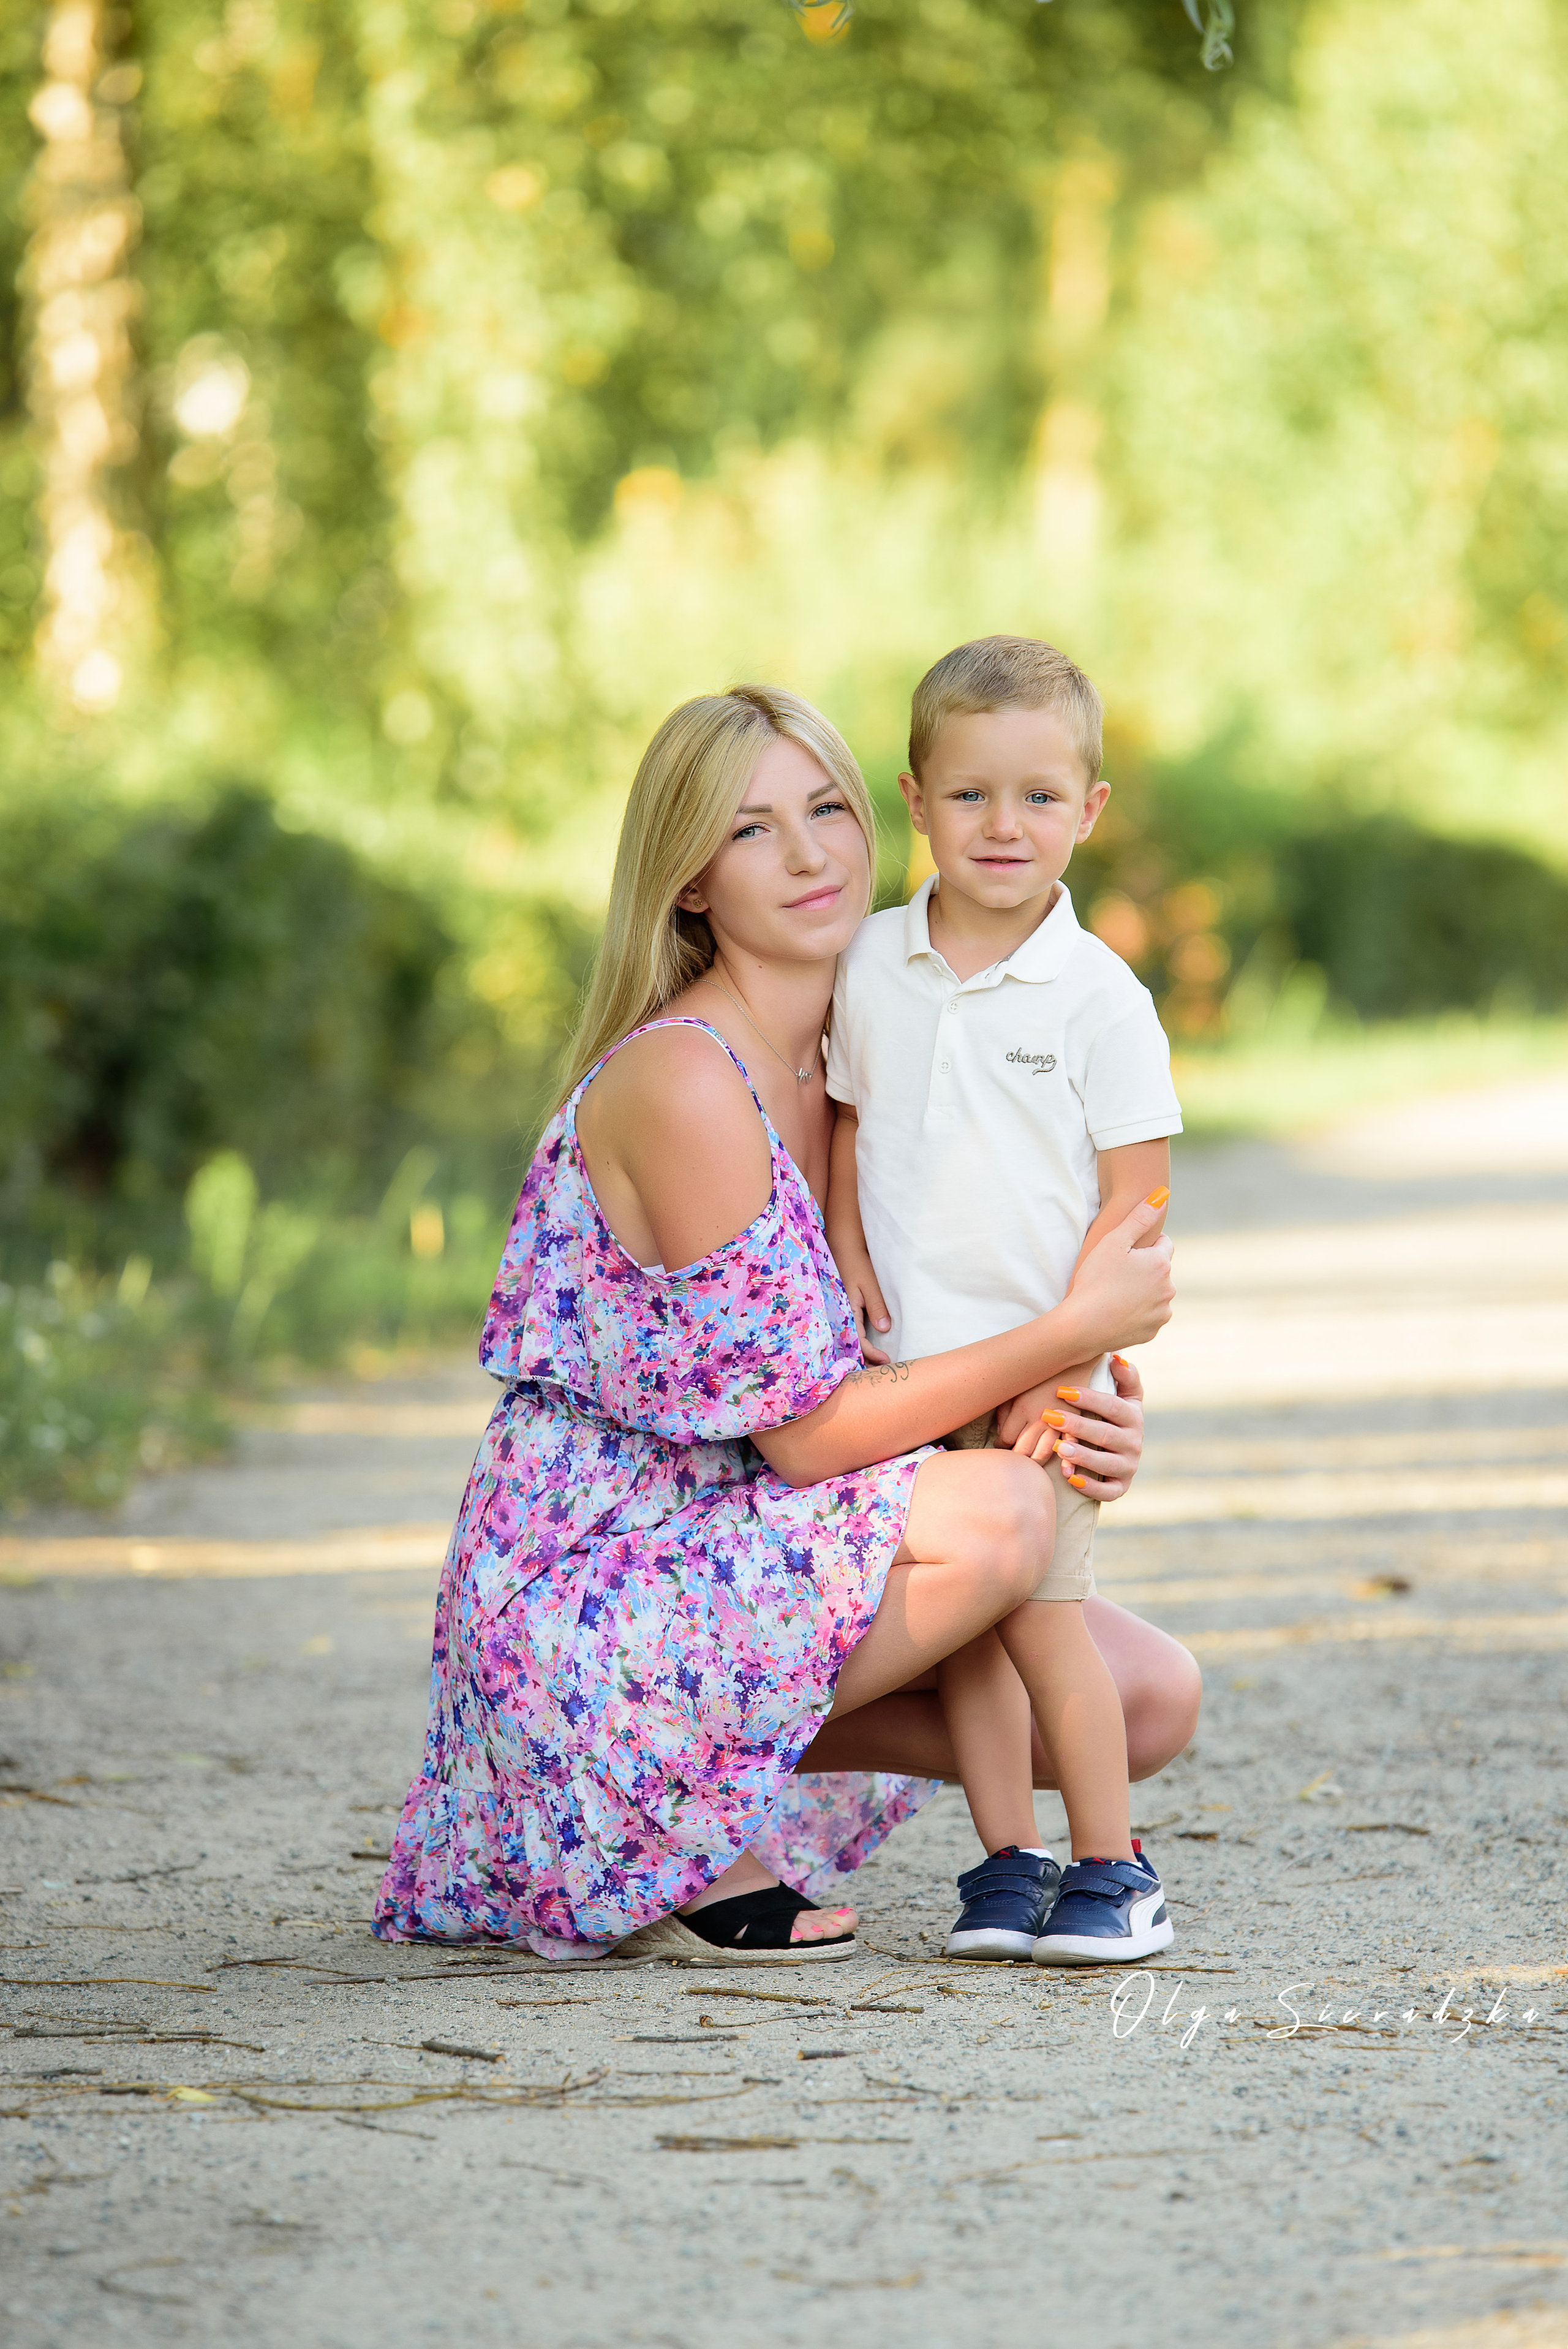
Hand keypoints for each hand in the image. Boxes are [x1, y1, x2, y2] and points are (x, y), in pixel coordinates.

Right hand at [837, 1253, 892, 1365]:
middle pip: (849, 1345)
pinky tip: (864, 1346)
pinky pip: (847, 1330)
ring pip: (847, 1340)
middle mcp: (838, 1315)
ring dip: (859, 1352)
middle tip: (880, 1370)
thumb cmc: (857, 1264)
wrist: (843, 1248)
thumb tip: (884, 1329)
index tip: (887, 1361)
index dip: (871, 1354)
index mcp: (844, 1311)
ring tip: (873, 1363)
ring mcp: (838, 1313)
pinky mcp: (841, 1309)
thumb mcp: (869, 1284)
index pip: (857, 1341)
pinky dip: (856, 1341)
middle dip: (863, 1360)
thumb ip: (876, 1306)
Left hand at [996, 1356, 1101, 1453]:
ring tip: (1030, 1463)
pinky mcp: (1077, 1422)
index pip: (1005, 1438)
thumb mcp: (1016, 1383)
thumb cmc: (1039, 1367)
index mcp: (1022, 1408)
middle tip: (1012, 1458)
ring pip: (1043, 1454)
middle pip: (1022, 1451)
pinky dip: (1066, 1461)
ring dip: (1034, 1462)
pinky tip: (1063, 1471)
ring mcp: (1059, 1423)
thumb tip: (1000, 1430)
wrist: (1072, 1352)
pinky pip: (1069, 1446)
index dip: (1000, 1445)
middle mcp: (1039, 1419)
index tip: (1000, 1445)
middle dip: (1014, 1458)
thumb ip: (1004, 1408)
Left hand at [1051, 1351, 1144, 1501]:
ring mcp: (1128, 1467)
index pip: (1112, 1406)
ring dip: (1083, 1456)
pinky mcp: (1120, 1487)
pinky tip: (1070, 1478)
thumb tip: (1116, 1357)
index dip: (1088, 1399)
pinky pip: (1108, 1492)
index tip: (1062, 1391)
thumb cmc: (1114, 1417)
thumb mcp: (1126, 1395)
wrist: (1121, 1452)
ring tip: (1060, 1448)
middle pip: (1105, 1434)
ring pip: (1106, 1464)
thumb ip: (1125, 1376)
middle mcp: (1134, 1443)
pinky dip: (1090, 1487)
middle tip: (1050, 1417)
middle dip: (1077, 1426)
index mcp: (1134, 1417)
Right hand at [1068, 1193, 1172, 1353]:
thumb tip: (1162, 1195)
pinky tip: (1117, 1311)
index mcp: (1160, 1263)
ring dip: (1142, 1291)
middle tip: (1116, 1274)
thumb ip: (1139, 1217)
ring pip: (1155, 1294)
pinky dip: (1137, 1313)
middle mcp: (1168, 1288)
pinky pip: (1149, 1316)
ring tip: (1115, 1293)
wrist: (1083, 1326)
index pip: (1163, 1244)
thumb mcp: (1113, 1242)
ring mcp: (1162, 1312)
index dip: (1142, 1245)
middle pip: (1159, 1270)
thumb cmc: (1095, 1280)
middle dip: (1144, 1269)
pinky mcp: (1152, 1331)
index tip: (1124, 1253)